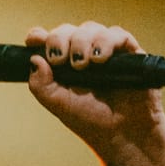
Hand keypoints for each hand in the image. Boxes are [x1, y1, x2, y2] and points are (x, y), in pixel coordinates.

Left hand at [25, 21, 164, 162]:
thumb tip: (34, 58)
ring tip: (82, 64)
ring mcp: (107, 52)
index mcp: (65, 64)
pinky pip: (118, 35)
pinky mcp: (130, 53)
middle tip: (59, 59)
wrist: (122, 136)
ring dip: (82, 41)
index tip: (35, 40)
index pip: (49, 40)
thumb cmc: (92, 121)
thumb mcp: (59, 105)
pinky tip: (99, 59)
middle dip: (59, 40)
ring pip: (91, 28)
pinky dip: (106, 42)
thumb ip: (41, 85)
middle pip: (68, 30)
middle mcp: (84, 54)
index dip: (40, 36)